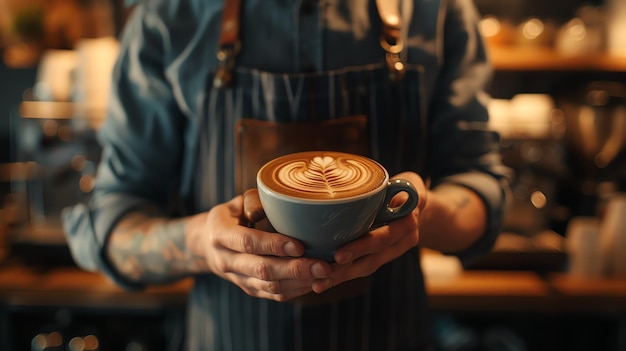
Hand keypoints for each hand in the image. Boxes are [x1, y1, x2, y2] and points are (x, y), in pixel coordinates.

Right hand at [189, 194, 331, 301]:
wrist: (208, 245)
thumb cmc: (230, 217)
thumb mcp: (235, 203)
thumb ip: (252, 201)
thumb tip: (272, 206)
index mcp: (220, 235)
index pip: (248, 243)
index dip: (273, 245)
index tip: (299, 245)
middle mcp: (226, 260)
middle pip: (262, 269)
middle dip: (294, 269)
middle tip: (322, 265)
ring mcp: (238, 278)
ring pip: (270, 285)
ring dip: (299, 282)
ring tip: (324, 275)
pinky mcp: (250, 289)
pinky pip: (274, 294)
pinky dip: (296, 290)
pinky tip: (316, 282)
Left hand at [311, 171, 427, 293]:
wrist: (418, 206)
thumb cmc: (405, 188)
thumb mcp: (408, 183)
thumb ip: (398, 186)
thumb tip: (382, 187)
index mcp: (407, 223)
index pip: (383, 238)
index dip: (361, 247)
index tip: (338, 254)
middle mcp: (403, 242)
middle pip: (372, 259)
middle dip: (346, 268)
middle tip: (321, 272)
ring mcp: (393, 252)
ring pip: (366, 268)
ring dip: (341, 277)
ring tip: (317, 284)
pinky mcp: (382, 257)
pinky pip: (362, 268)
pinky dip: (343, 275)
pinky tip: (322, 282)